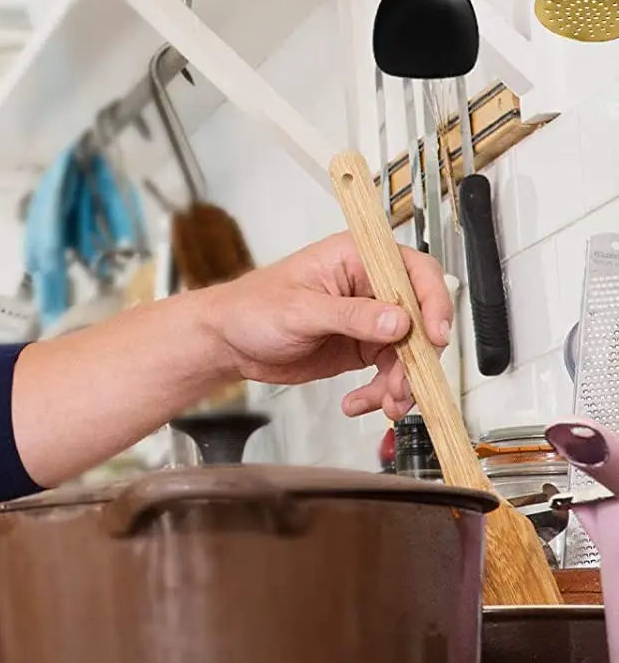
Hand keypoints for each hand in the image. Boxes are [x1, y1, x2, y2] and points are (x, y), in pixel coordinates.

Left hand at [195, 231, 451, 420]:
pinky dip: (382, 392)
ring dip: (403, 382)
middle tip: (404, 385)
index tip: (434, 336)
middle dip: (417, 357)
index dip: (433, 301)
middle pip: (420, 318)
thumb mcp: (300, 310)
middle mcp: (367, 286)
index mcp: (354, 258)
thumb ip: (350, 316)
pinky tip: (360, 403)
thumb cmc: (251, 308)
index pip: (413, 270)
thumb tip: (398, 320)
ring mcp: (367, 319)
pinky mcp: (361, 348)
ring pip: (409, 351)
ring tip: (383, 403)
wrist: (228, 342)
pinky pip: (389, 372)